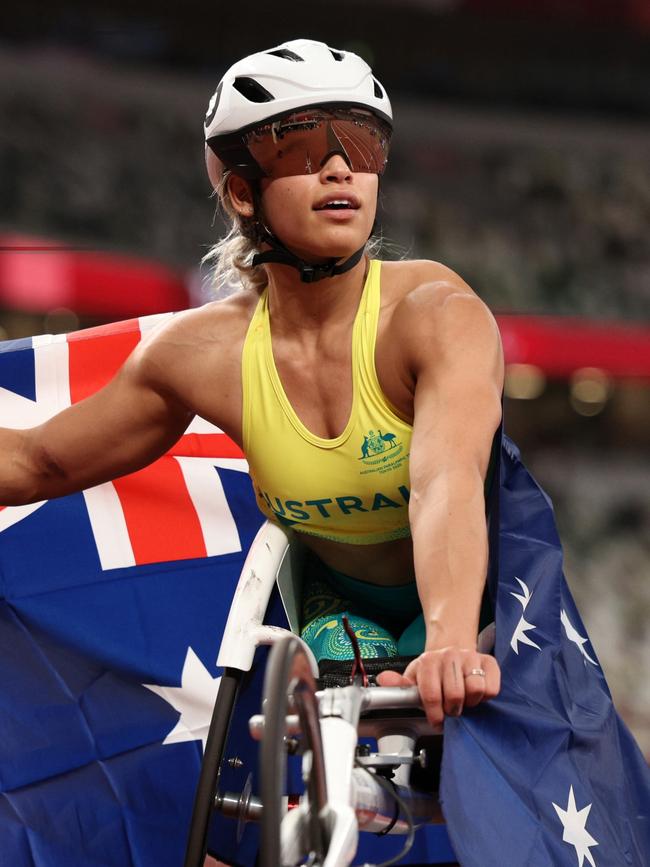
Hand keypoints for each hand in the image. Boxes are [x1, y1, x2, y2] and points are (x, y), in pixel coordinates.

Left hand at [376, 647, 500, 727]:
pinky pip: (492, 687)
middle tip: (451, 709)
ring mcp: (470, 657)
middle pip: (455, 695)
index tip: (437, 720)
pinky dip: (485, 696)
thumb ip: (400, 684)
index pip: (431, 694)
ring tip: (463, 701)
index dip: (435, 714)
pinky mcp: (489, 661)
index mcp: (428, 661)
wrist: (451, 650)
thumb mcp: (414, 678)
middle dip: (452, 709)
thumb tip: (383, 680)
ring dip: (470, 702)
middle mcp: (450, 655)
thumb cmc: (433, 672)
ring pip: (475, 690)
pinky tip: (476, 694)